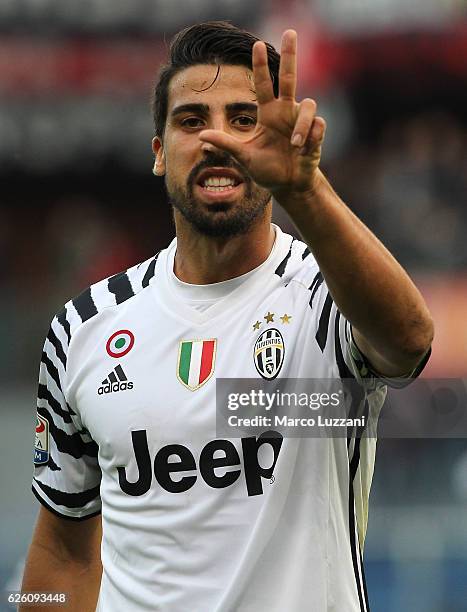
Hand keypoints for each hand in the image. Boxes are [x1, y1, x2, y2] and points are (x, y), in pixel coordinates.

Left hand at [198, 30, 325, 201]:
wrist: (288, 185)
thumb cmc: (266, 169)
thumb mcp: (244, 156)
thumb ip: (226, 144)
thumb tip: (201, 135)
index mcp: (268, 113)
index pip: (264, 84)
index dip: (260, 65)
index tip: (256, 44)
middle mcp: (285, 112)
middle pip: (289, 77)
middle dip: (290, 55)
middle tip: (289, 31)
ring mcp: (301, 121)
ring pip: (308, 104)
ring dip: (301, 125)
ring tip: (295, 145)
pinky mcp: (316, 133)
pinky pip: (318, 124)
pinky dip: (312, 135)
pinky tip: (305, 148)